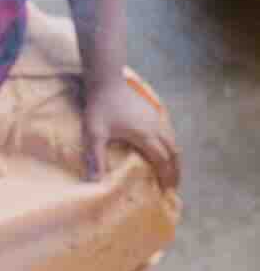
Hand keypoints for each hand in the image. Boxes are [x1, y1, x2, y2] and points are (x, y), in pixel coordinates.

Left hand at [82, 72, 181, 191]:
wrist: (107, 79)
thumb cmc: (100, 106)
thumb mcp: (94, 133)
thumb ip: (95, 157)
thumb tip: (95, 181)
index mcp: (145, 135)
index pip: (162, 161)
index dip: (166, 177)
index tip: (166, 191)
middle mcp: (156, 127)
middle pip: (173, 152)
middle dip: (175, 170)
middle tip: (174, 186)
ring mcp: (157, 117)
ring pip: (173, 141)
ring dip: (175, 157)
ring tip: (173, 171)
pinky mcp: (154, 110)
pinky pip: (169, 131)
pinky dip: (171, 145)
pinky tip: (165, 149)